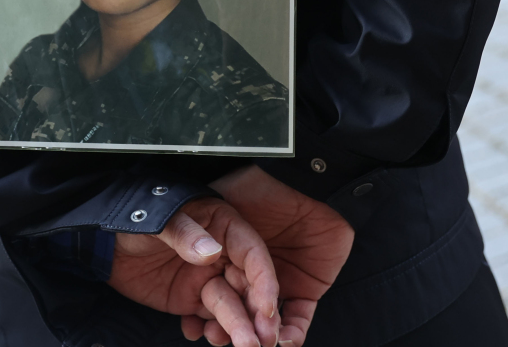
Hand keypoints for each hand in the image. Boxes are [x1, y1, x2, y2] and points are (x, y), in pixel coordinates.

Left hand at [109, 197, 280, 346]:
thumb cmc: (136, 216)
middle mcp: (222, 254)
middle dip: (259, 314)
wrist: (106, 240)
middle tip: (266, 340)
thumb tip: (212, 252)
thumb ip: (184, 233)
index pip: (252, 254)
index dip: (264, 280)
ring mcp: (206, 278)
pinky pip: (208, 320)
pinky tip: (205, 337)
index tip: (267, 307)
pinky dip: (211, 332)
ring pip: (232, 306)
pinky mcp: (191, 298)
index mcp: (224, 226)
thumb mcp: (159, 219)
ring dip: (239, 328)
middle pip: (249, 286)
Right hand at [183, 166, 354, 346]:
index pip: (217, 282)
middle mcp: (246, 270)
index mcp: (224, 252)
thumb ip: (195, 223)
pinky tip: (287, 342)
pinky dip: (293, 331)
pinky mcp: (305, 289)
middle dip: (234, 326)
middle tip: (235, 342)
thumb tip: (208, 254)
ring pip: (263, 317)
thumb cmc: (259, 182)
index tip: (213, 322)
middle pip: (237, 303)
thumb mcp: (220, 198)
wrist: (311, 179)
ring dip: (258, 334)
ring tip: (251, 345)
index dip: (217, 303)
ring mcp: (277, 282)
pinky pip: (297, 316)